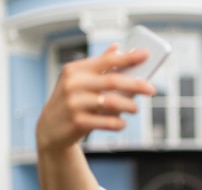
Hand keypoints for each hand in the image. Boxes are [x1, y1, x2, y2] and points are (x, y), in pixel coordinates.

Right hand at [36, 44, 156, 150]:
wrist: (49, 129)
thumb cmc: (71, 101)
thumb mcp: (79, 81)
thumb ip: (99, 65)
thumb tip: (117, 47)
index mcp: (76, 70)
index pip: (107, 60)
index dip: (129, 57)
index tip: (146, 54)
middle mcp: (73, 84)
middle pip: (113, 81)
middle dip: (136, 84)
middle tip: (152, 89)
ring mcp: (74, 103)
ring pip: (112, 102)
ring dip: (129, 106)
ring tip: (135, 109)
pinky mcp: (78, 122)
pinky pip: (107, 122)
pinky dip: (119, 123)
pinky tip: (121, 123)